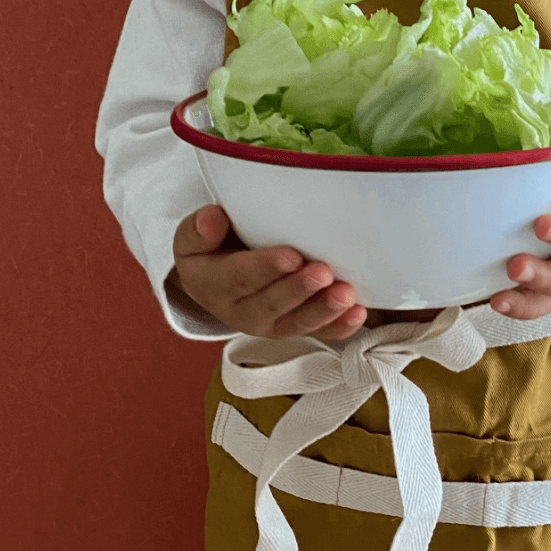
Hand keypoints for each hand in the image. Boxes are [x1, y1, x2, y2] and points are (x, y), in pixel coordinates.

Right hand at [172, 205, 366, 338]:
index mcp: (214, 286)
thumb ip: (199, 229)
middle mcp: (242, 312)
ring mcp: (271, 325)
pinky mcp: (295, 329)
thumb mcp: (193, 238)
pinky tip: (358, 314)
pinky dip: (340, 326)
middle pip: (272, 304)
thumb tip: (212, 218)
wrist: (215, 282)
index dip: (265, 268)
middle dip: (300, 290)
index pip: (240, 278)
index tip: (290, 256)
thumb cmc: (211, 251)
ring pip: (298, 323)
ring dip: (324, 310)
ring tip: (346, 295)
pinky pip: (318, 333)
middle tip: (323, 273)